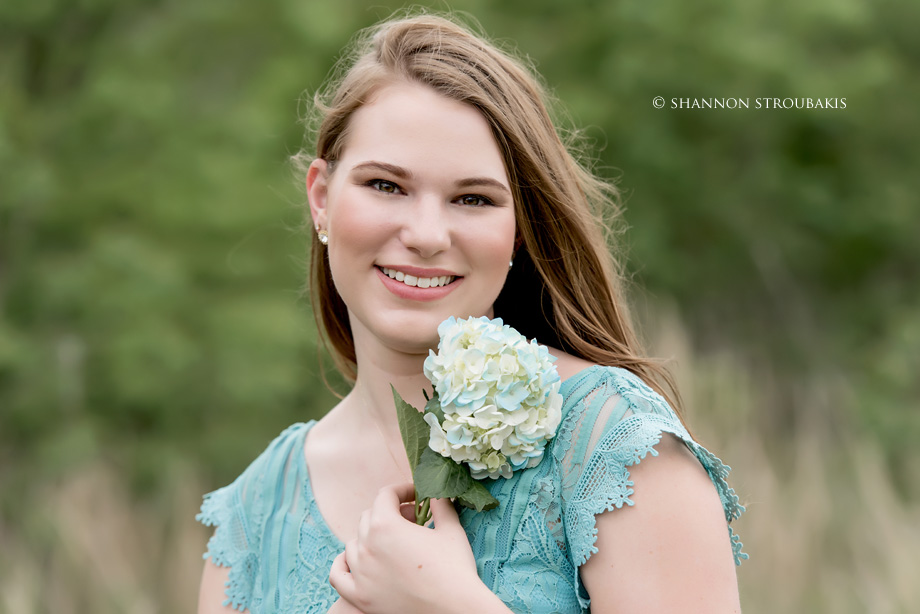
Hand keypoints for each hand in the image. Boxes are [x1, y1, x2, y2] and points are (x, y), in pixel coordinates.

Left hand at [328, 483, 485, 613]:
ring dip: (371, 536)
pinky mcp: (359, 596)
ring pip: (354, 543)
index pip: (385, 495)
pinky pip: (338, 574)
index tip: (416, 496)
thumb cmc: (454, 569)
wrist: (455, 610)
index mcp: (386, 525)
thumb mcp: (450, 529)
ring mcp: (360, 572)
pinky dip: (343, 564)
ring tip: (393, 543)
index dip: (402, 490)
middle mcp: (366, 546)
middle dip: (390, 512)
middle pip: (370, 517)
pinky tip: (357, 560)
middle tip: (413, 520)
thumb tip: (437, 494)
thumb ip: (440, 505)